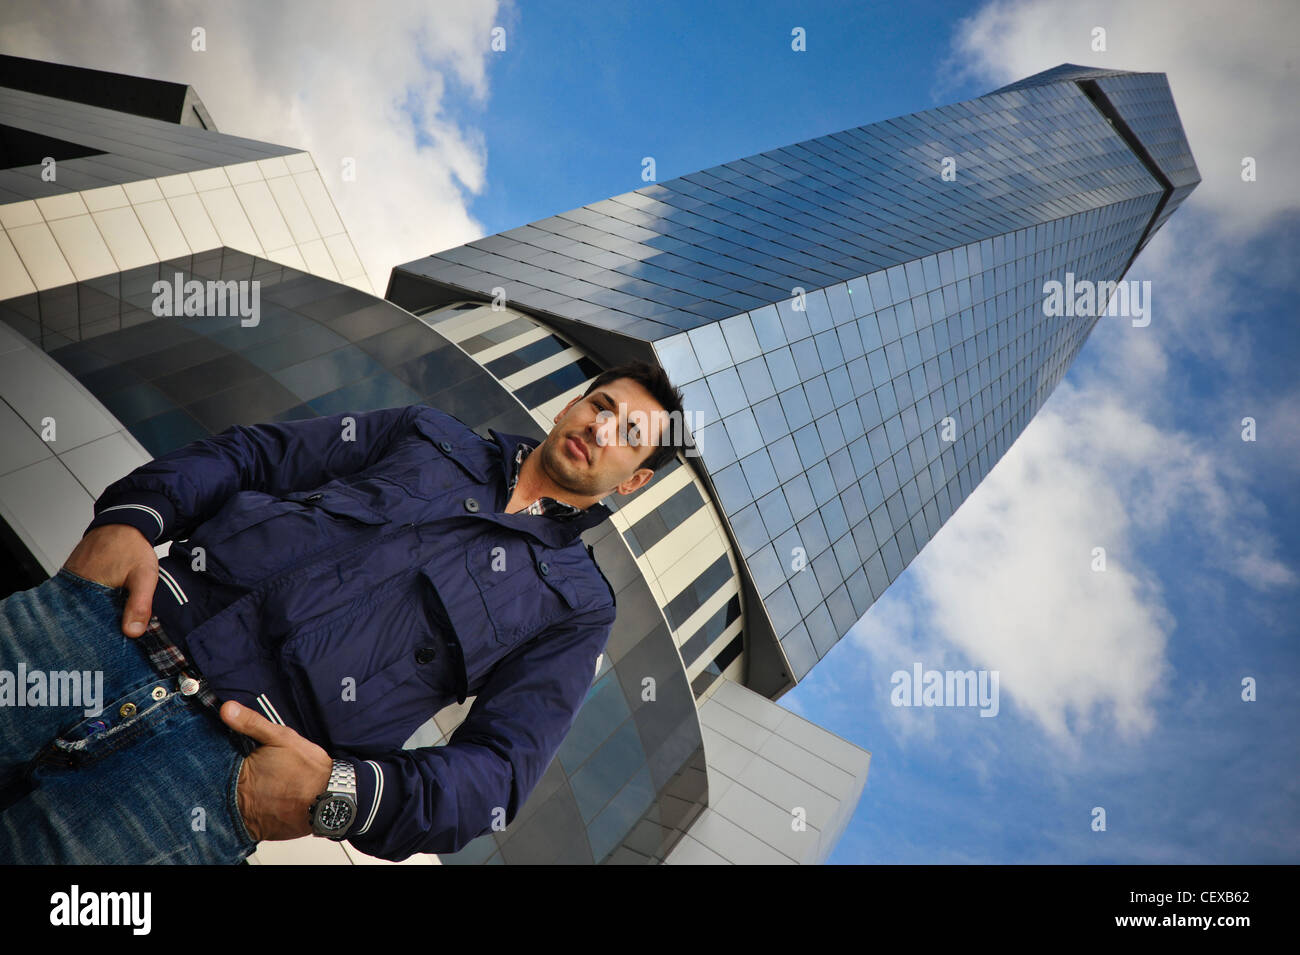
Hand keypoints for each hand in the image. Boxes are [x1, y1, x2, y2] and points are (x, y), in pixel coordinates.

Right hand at [62, 524, 158, 637]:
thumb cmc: (132, 547)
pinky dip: (90, 603)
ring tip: (107, 628)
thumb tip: (133, 633)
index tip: (109, 648)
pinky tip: (104, 609)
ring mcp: (72, 580)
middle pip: (82, 617)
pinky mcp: (74, 575)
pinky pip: (80, 595)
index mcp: (87, 590)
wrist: (125, 522)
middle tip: (110, 641)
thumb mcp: (144, 577)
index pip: (86, 625)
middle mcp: (74, 586)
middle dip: (95, 629)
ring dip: (93, 616)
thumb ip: (140, 604)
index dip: (98, 637)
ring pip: (81, 606)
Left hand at [222, 701, 333, 841]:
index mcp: (241, 772)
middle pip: (223, 785)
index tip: (218, 754)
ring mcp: (249, 815)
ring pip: (234, 804)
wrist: (330, 799)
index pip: (217, 765)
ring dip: (239, 796)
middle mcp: (240, 796)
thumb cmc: (307, 769)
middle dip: (229, 778)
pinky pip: (248, 819)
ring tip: (257, 787)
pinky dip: (252, 812)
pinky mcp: (260, 829)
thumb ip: (252, 723)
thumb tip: (226, 709)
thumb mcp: (281, 738)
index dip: (218, 759)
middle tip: (247, 771)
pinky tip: (264, 802)